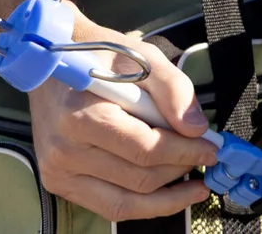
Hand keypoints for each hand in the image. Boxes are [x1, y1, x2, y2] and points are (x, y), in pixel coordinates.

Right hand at [27, 8, 217, 220]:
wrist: (49, 59)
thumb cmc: (97, 54)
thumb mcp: (139, 56)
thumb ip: (172, 89)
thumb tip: (196, 128)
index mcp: (81, 117)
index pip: (145, 149)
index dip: (185, 152)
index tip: (212, 148)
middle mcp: (64, 151)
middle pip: (138, 178)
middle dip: (180, 170)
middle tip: (205, 158)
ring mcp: (58, 171)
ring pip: (125, 202)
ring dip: (166, 198)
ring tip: (193, 186)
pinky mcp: (58, 182)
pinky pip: (108, 206)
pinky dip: (142, 205)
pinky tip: (166, 194)